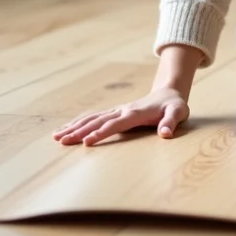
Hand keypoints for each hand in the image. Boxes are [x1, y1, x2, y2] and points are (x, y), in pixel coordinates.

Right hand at [53, 87, 189, 145]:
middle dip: (80, 131)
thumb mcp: (178, 112)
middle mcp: (122, 110)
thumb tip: (165, 134)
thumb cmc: (174, 106)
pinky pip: (93, 117)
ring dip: (74, 127)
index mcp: (135, 113)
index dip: (102, 133)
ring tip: (56, 137)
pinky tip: (66, 130)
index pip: (115, 124)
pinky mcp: (114, 112)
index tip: (87, 142)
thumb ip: (171, 122)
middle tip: (62, 141)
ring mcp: (117, 110)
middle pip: (97, 121)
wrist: (168, 93)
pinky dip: (78, 123)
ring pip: (92, 118)